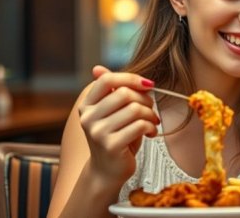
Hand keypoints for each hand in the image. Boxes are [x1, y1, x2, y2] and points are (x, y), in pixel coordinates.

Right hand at [78, 65, 158, 182]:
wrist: (107, 171)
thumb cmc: (115, 137)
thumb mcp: (111, 112)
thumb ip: (111, 91)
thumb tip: (97, 68)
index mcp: (87, 105)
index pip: (106, 80)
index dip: (130, 78)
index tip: (148, 84)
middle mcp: (88, 118)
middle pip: (124, 94)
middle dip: (145, 99)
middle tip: (151, 109)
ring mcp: (98, 132)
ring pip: (135, 109)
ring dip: (151, 114)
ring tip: (152, 122)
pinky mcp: (111, 146)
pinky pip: (140, 126)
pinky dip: (151, 127)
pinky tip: (151, 133)